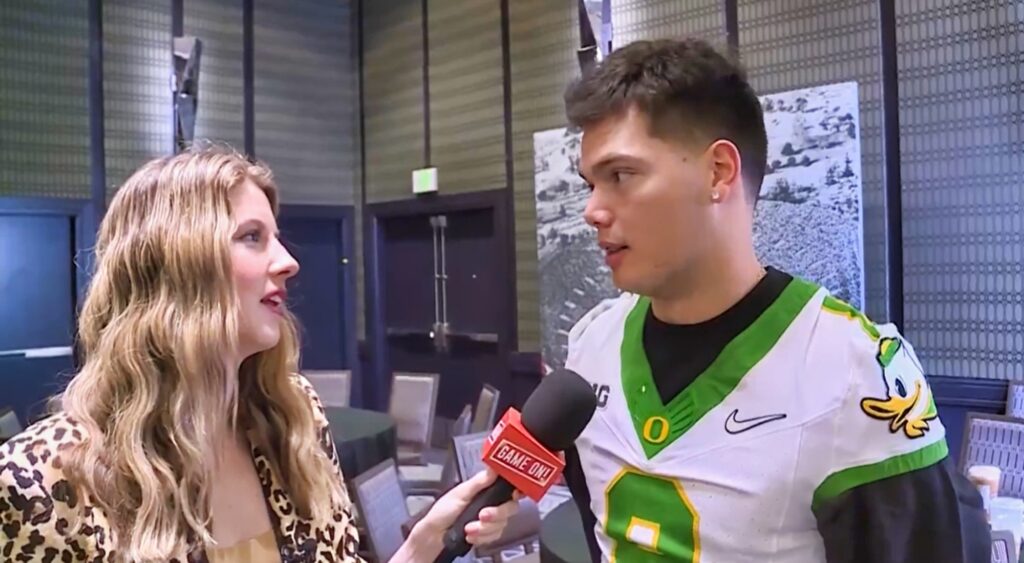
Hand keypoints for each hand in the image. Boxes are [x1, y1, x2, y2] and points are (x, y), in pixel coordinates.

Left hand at [393, 468, 520, 561]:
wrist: (434, 536)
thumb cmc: (442, 511)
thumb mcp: (460, 493)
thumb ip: (479, 482)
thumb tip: (494, 468)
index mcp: (486, 489)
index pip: (509, 487)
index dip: (516, 490)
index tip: (514, 495)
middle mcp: (491, 504)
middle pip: (510, 508)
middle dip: (496, 514)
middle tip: (482, 515)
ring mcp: (490, 520)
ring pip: (502, 525)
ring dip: (484, 529)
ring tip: (468, 529)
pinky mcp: (487, 534)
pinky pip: (494, 537)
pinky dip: (482, 538)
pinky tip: (470, 536)